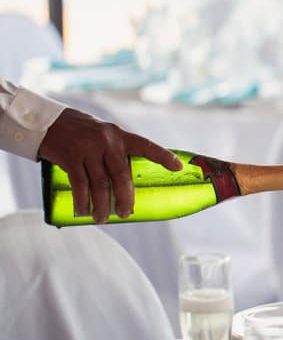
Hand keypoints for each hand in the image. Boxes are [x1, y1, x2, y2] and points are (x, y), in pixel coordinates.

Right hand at [38, 108, 181, 222]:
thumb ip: (115, 155)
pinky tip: (83, 211)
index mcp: (120, 136)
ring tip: (103, 218)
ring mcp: (88, 149)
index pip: (145, 146)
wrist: (48, 121)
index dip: (163, 156)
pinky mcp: (70, 157)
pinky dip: (82, 201)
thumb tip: (125, 187)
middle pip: (122, 175)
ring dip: (102, 205)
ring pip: (100, 184)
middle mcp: (107, 141)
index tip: (178, 168)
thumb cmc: (81, 133)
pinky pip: (80, 184)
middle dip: (126, 198)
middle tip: (126, 213)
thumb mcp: (103, 136)